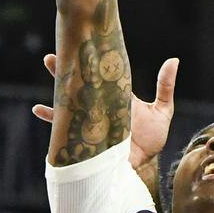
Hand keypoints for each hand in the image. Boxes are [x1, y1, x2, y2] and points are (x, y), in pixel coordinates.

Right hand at [34, 53, 177, 170]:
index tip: (82, 46)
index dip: (90, 63)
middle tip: (52, 56)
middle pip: (80, 86)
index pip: (100, 76)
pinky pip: (64, 127)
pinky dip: (53, 119)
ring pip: (69, 102)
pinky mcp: (83, 137)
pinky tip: (39, 109)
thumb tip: (174, 60)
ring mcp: (89, 121)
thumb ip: (165, 87)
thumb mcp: (162, 112)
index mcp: (115, 97)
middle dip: (66, 72)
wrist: (143, 166)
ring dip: (57, 89)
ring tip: (47, 76)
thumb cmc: (152, 139)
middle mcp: (99, 106)